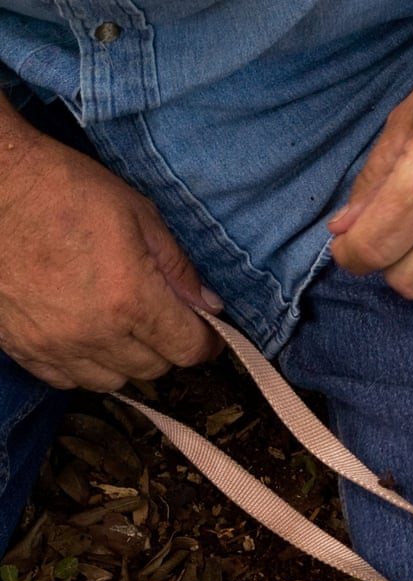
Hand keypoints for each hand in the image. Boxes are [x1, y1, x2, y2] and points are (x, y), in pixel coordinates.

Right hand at [0, 117, 222, 391]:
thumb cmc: (62, 187)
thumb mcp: (138, 214)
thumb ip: (178, 268)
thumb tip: (209, 307)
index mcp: (131, 299)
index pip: (188, 350)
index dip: (205, 342)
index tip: (205, 331)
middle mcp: (95, 332)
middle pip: (154, 369)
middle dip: (165, 346)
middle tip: (158, 317)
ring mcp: (55, 344)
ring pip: (113, 381)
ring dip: (125, 360)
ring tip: (119, 326)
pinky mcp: (22, 347)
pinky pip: (68, 380)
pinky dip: (84, 365)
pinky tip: (84, 335)